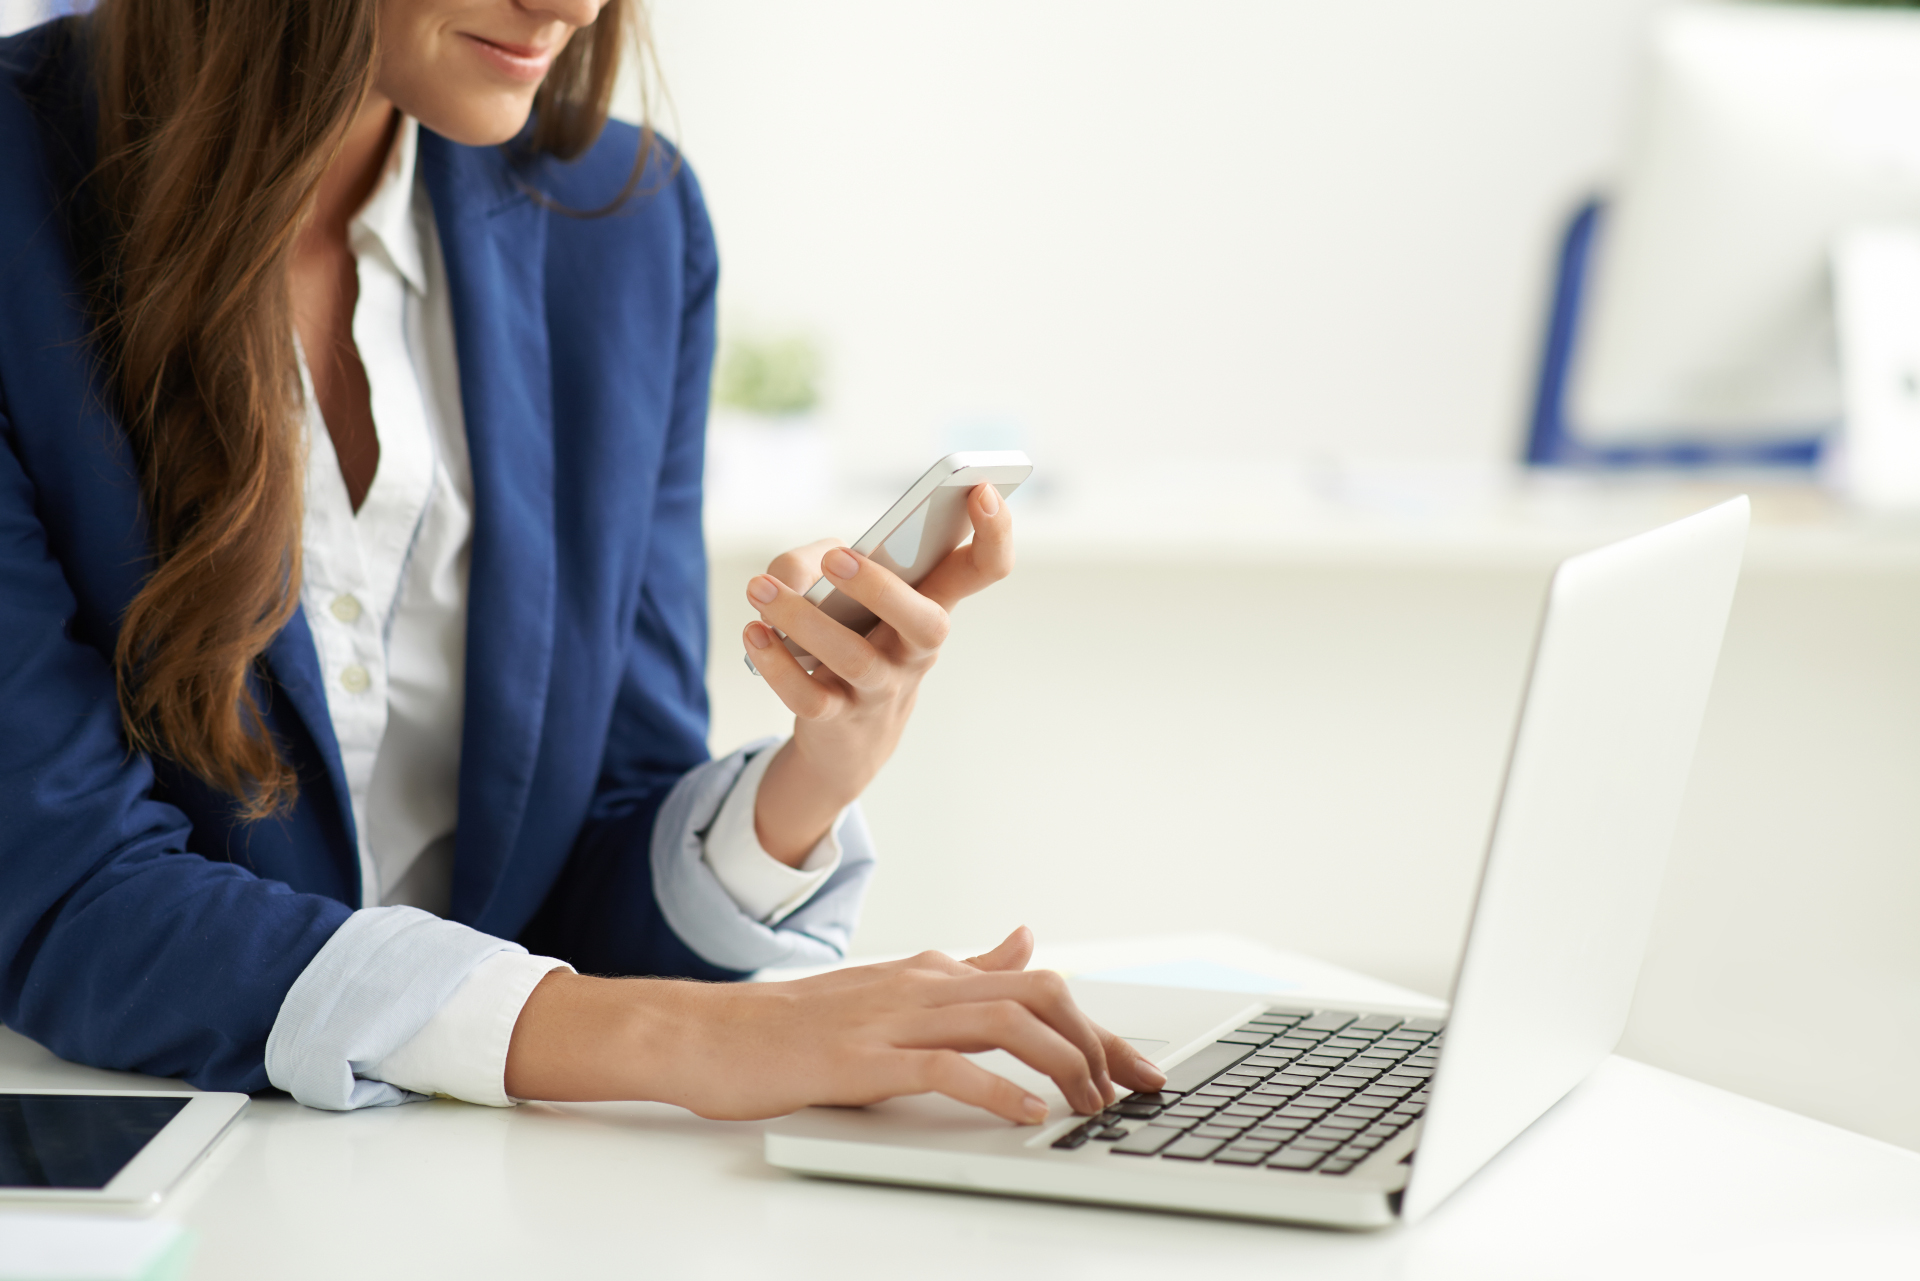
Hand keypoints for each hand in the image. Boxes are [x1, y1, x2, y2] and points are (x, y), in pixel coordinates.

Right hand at [503, 927, 1167, 1122]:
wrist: (707, 1033)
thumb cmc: (796, 1023)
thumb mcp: (892, 986)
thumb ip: (964, 967)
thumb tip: (1026, 938)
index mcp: (931, 971)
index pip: (1036, 983)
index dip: (1097, 1026)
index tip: (1136, 1067)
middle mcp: (920, 984)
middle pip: (1036, 993)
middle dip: (1097, 1040)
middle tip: (1132, 1089)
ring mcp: (890, 1018)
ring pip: (1002, 1020)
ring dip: (1061, 1062)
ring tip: (1090, 1103)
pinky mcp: (861, 1058)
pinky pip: (944, 1066)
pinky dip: (995, 1089)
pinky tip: (1026, 1114)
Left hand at [742, 483, 1012, 863]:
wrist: (848, 738)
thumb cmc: (852, 639)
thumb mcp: (844, 593)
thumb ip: (813, 564)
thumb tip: (788, 577)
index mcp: (932, 604)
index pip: (984, 568)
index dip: (995, 532)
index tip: (980, 490)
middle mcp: (916, 649)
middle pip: (928, 624)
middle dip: (883, 588)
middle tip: (836, 557)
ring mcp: (881, 688)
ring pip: (855, 659)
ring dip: (803, 620)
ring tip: (760, 589)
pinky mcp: (839, 719)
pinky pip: (810, 696)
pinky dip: (777, 664)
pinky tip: (755, 633)